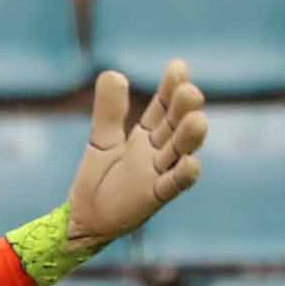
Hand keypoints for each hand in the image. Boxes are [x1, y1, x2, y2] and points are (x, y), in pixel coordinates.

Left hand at [13, 64, 211, 285]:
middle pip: (175, 127)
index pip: (164, 107)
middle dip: (184, 110)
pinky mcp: (154, 198)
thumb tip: (113, 72)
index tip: (178, 67)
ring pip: (179, 153)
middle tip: (190, 91)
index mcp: (148, 135)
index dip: (171, 88)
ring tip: (198, 120)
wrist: (85, 218)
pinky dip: (183, 176)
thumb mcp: (102, 138)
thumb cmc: (99, 179)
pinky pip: (172, 186)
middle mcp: (158, 152)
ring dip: (189, 138)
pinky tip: (193, 163)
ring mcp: (158, 174)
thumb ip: (109, 110)